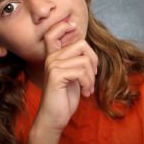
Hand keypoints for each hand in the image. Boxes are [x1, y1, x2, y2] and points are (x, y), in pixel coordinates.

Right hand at [28, 18, 97, 143]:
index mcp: (53, 57)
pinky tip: (85, 92)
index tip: (74, 26)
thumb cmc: (64, 99)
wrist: (54, 118)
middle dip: (93, 61)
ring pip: (84, 60)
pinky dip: (88, 83)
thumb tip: (86, 44)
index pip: (53, 33)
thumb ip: (76, 60)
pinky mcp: (56, 75)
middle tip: (92, 76)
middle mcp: (51, 59)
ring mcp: (52, 66)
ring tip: (88, 88)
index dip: (64, 26)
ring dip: (91, 77)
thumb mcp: (73, 76)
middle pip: (82, 44)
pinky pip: (82, 71)